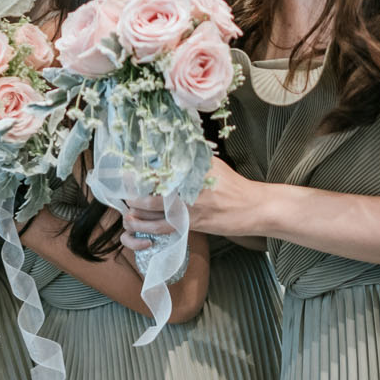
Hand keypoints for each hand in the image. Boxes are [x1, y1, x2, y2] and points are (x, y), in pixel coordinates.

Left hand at [120, 157, 256, 249]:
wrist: (255, 208)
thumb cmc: (233, 185)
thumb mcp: (212, 165)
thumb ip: (190, 159)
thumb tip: (168, 153)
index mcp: (190, 168)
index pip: (155, 167)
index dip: (136, 172)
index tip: (124, 173)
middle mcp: (187, 185)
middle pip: (148, 187)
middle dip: (131, 191)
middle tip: (124, 192)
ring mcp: (188, 205)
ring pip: (151, 208)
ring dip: (136, 210)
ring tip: (129, 209)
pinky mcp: (191, 224)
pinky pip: (163, 227)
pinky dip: (147, 226)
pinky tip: (140, 225)